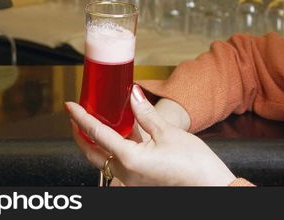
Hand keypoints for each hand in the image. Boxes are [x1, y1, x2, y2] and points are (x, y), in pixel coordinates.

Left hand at [66, 85, 235, 185]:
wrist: (212, 187)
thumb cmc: (195, 165)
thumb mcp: (168, 132)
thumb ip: (146, 114)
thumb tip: (133, 95)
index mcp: (129, 160)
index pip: (97, 134)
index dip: (81, 117)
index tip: (71, 106)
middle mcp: (126, 175)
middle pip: (93, 152)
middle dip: (82, 134)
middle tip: (77, 116)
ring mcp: (132, 181)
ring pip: (105, 159)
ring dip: (99, 142)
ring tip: (100, 121)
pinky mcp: (140, 183)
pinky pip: (120, 164)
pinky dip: (116, 149)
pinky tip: (124, 135)